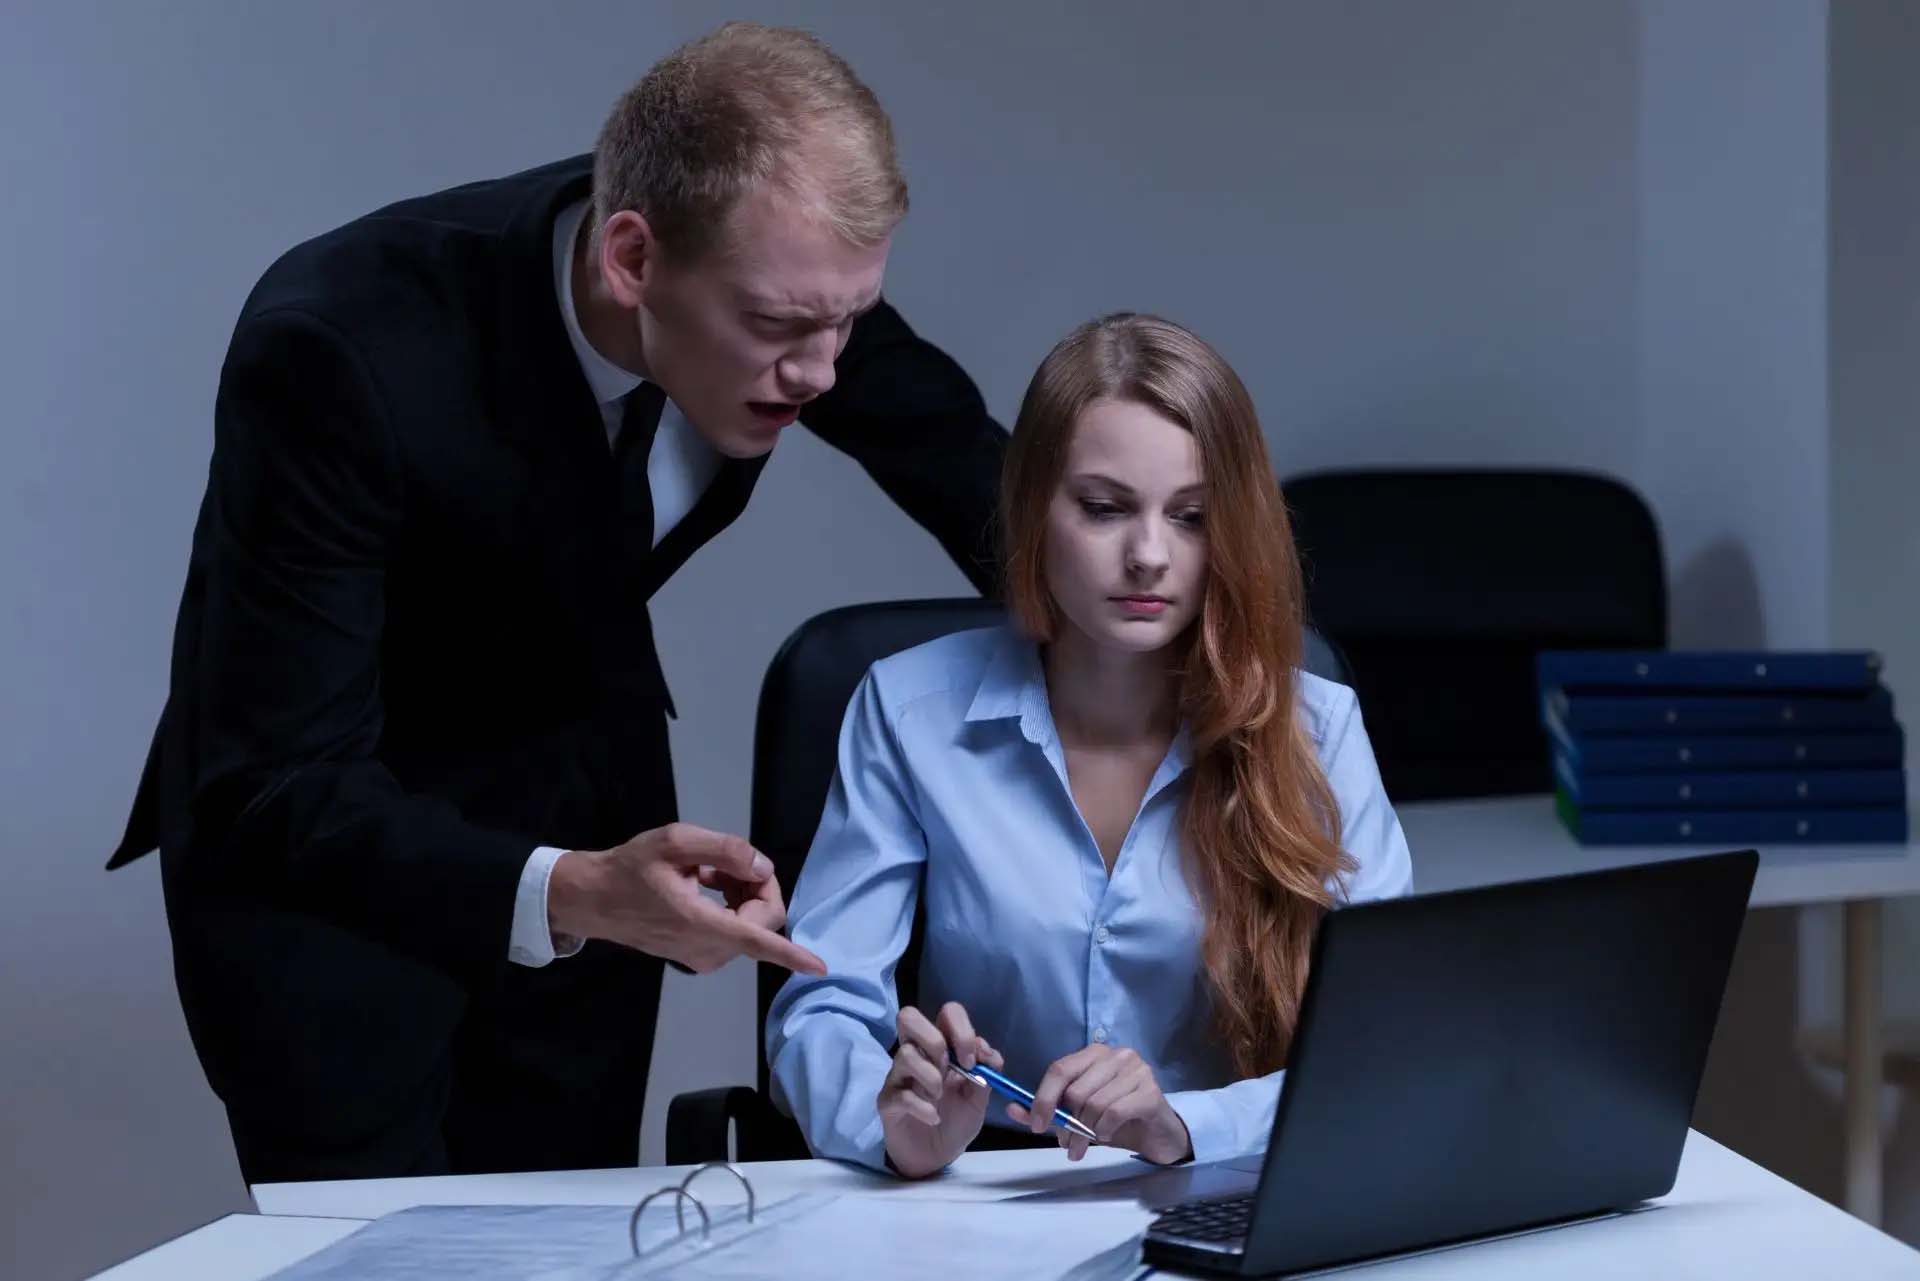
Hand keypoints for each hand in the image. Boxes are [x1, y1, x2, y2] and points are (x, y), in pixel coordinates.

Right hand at [547, 823, 826, 974]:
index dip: (791, 955)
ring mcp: (703, 958)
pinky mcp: (699, 957)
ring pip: (752, 925)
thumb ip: (726, 850)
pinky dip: (731, 905)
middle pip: (763, 919)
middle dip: (757, 886)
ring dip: (742, 893)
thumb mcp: (676, 842)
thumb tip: (763, 868)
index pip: (757, 942)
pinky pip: (736, 931)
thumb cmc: (630, 868)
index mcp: (700, 923)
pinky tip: (705, 883)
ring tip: (707, 871)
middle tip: (726, 860)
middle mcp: (706, 949)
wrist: (593, 898)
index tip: (819, 967)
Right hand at [878, 1002, 1002, 1178]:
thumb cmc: (955, 1121)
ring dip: (932, 1078)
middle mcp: (916, 1054)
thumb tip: (986, 1051)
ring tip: (939, 1098)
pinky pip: (901, 1094)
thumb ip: (986, 1071)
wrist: (936, 1157)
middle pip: (909, 1016)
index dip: (961, 1029)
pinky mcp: (887, 1101)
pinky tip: (933, 1118)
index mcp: (941, 1047)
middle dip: (935, 1040)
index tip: (971, 1060)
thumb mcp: (979, 1097)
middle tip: (950, 1068)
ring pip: (905, 1054)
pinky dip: (924, 1108)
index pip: (947, 1012)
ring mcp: (898, 1076)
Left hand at [1011, 1044, 1191, 1164]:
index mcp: (1094, 1054)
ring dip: (1085, 1133)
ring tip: (1086, 1146)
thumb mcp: (1078, 1115)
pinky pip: (1115, 1112)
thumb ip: (1048, 1111)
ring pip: (1094, 1104)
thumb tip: (1013, 1109)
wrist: (1157, 1133)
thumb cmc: (1116, 1120)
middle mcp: (1116, 1055)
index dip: (1043, 1098)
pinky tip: (1108, 1136)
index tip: (1037, 1126)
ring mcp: (1137, 1070)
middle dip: (1066, 1124)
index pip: (1059, 1069)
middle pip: (1076, 1090)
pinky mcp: (1151, 1091)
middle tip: (1067, 1146)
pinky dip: (1105, 1130)